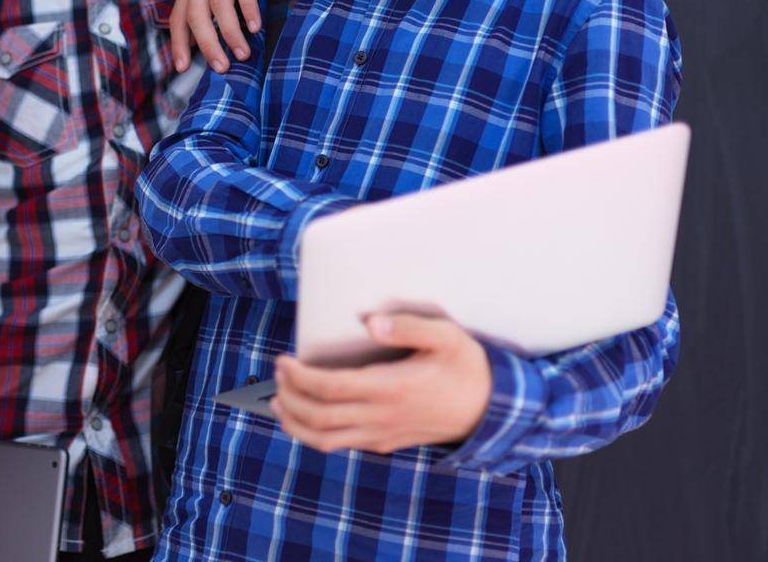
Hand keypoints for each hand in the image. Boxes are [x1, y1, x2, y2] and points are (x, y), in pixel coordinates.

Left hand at [170, 0, 290, 73]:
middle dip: (207, 44)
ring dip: (230, 31)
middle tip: (221, 68)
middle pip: (196, 14)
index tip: (182, 69)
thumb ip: (212, 1)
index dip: (178, 43)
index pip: (178, 17)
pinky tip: (255, 26)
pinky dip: (247, 7)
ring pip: (218, 3)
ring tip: (243, 53)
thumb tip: (210, 38)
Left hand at [271, 314, 492, 454]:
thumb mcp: (447, 336)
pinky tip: (305, 417)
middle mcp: (382, 416)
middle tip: (276, 374)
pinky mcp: (386, 442)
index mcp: (392, 388)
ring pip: (326, 440)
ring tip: (277, 401)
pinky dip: (315, 434)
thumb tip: (371, 323)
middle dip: (289, 396)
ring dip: (295, 422)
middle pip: (319, 417)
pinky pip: (342, 445)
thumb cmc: (467, 367)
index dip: (299, 376)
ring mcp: (383, 434)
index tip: (282, 359)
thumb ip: (409, 327)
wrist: (491, 411)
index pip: (330, 388)